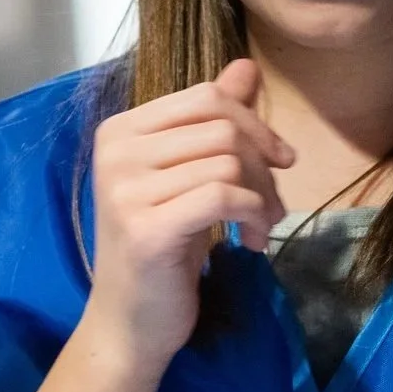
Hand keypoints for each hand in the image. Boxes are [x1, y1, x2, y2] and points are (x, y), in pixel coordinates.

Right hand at [84, 58, 294, 373]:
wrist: (129, 323)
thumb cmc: (161, 250)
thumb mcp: (188, 177)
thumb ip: (211, 121)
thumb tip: (245, 67)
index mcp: (118, 131)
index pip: (204, 97)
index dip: (253, 124)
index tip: (277, 162)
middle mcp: (115, 152)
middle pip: (221, 126)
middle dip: (263, 165)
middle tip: (271, 205)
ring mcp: (125, 189)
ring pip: (228, 161)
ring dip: (263, 197)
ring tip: (261, 227)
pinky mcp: (146, 227)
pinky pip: (224, 196)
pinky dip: (253, 215)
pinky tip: (250, 242)